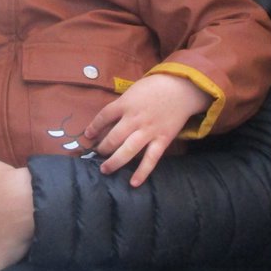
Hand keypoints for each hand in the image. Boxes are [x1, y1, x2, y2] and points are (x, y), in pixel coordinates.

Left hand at [83, 74, 209, 185]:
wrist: (182, 88)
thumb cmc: (155, 87)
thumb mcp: (134, 90)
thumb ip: (122, 104)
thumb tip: (108, 120)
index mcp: (125, 104)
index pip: (103, 117)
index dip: (93, 127)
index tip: (88, 136)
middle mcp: (134, 119)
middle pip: (113, 137)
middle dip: (102, 148)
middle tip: (97, 154)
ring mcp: (148, 131)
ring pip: (127, 150)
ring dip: (114, 162)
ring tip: (105, 169)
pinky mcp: (162, 140)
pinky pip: (151, 159)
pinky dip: (142, 172)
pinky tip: (133, 183)